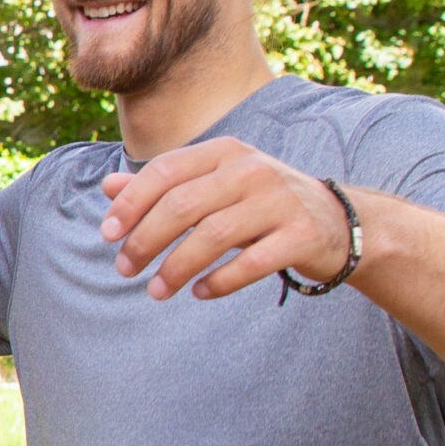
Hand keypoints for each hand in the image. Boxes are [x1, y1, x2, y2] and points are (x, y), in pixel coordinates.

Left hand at [98, 137, 354, 300]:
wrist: (338, 222)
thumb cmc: (260, 204)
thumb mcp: (214, 186)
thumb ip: (164, 186)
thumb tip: (108, 187)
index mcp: (225, 152)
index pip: (165, 171)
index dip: (131, 203)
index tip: (107, 235)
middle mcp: (252, 170)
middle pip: (183, 205)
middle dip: (145, 240)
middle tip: (125, 269)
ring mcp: (280, 201)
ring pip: (213, 236)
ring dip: (176, 268)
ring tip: (156, 291)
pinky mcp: (302, 235)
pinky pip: (251, 263)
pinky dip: (220, 282)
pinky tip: (200, 293)